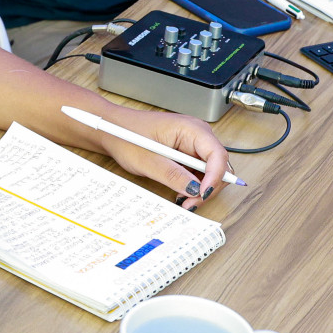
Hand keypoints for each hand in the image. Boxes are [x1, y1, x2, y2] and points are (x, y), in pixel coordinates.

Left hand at [92, 104, 229, 209]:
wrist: (113, 130)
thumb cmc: (127, 135)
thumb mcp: (148, 160)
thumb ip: (173, 175)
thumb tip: (194, 190)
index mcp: (191, 128)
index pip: (217, 154)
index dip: (216, 177)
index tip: (203, 194)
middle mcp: (197, 135)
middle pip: (219, 165)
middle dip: (209, 187)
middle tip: (190, 203)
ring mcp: (193, 144)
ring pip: (211, 172)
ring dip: (201, 189)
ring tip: (184, 201)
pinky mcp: (187, 154)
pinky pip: (199, 172)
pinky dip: (193, 186)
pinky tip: (181, 193)